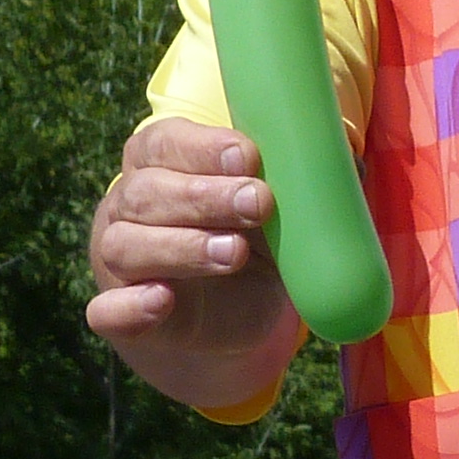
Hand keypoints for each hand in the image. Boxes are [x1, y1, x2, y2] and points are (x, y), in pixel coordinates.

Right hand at [86, 121, 305, 406]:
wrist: (228, 314)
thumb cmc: (250, 237)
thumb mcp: (274, 208)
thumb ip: (298, 181)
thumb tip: (351, 162)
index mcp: (159, 163)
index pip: (165, 143)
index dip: (202, 148)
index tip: (249, 156)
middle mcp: (128, 206)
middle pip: (148, 193)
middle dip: (205, 197)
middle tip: (259, 202)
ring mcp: (118, 261)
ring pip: (127, 246)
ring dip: (181, 247)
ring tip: (234, 253)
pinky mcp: (121, 313)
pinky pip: (107, 311)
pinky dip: (129, 308)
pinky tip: (160, 301)